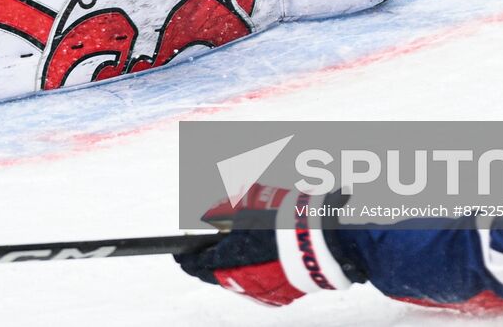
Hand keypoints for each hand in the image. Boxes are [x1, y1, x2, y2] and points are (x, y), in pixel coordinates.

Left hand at [175, 185, 359, 306]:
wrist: (323, 241)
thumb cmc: (283, 218)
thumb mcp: (250, 206)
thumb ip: (226, 210)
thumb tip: (210, 214)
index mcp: (230, 259)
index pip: (197, 264)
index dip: (186, 258)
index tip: (179, 254)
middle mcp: (242, 281)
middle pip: (216, 275)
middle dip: (210, 262)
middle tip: (205, 252)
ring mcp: (263, 292)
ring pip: (238, 282)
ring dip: (233, 267)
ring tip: (235, 251)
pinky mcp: (281, 297)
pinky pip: (259, 286)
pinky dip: (255, 273)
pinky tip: (259, 260)